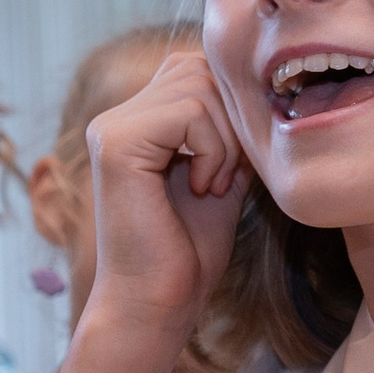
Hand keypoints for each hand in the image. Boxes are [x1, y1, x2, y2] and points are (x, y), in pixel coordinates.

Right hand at [80, 52, 248, 342]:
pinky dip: (211, 151)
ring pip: (198, 87)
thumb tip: (262, 89)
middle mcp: (117, 116)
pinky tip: (200, 188)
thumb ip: (231, 131)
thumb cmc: (189, 252)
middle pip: (199, 69)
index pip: (198, 70)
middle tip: (224, 178)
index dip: (231, 111)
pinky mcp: (116, 143)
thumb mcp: (224, 176)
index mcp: (137, 120)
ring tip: (211, 185)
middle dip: (231, 122)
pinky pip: (188, 113)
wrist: (159, 303)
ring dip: (223, 140)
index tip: (232, 168)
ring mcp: (111, 127)